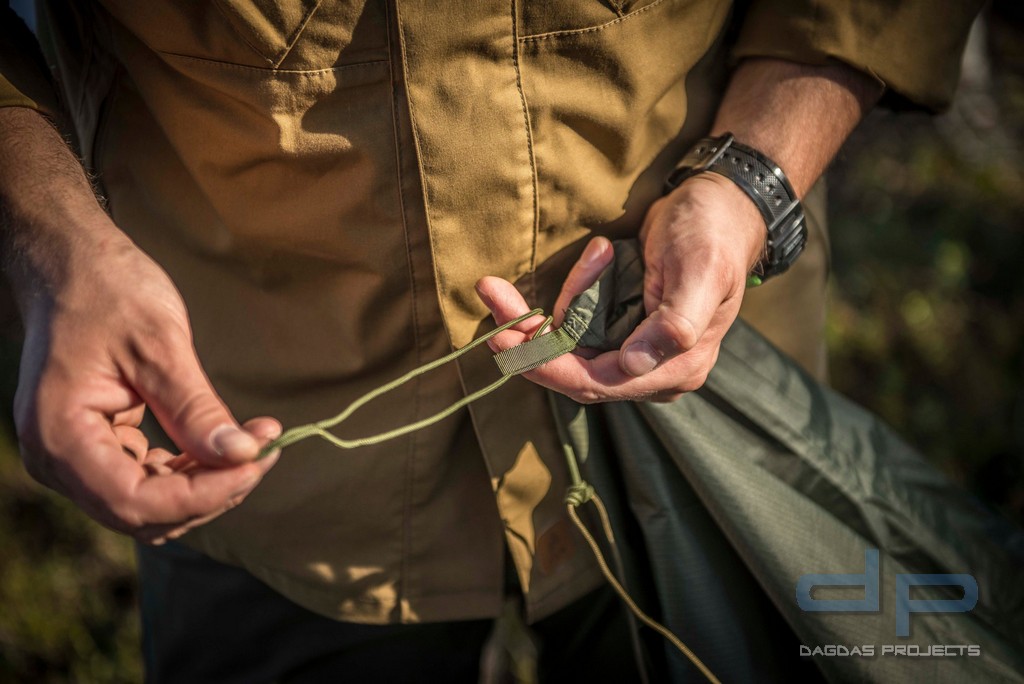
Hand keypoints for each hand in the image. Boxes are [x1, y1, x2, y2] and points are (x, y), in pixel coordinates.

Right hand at [13, 231, 279, 544]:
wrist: (72, 263)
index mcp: (59, 435)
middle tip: (266, 451)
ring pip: (149, 504)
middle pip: (144, 512)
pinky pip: (147, 479)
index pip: (134, 501)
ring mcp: (75, 456)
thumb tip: (244, 456)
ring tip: (254, 442)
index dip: (202, 495)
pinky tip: (224, 441)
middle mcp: (58, 459)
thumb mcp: (159, 346)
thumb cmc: (109, 291)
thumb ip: (197, 409)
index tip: (257, 464)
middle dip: (211, 490)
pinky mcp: (97, 446)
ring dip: (205, 484)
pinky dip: (189, 469)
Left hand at [475, 172, 763, 402]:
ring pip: (569, 346)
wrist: (722, 206)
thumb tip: (633, 365)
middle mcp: (651, 371)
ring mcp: (634, 353)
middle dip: (529, 335)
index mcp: (676, 368)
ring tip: (601, 250)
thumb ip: (674, 324)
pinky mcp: (620, 331)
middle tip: (491, 292)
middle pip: (571, 370)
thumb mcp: (700, 271)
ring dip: (560, 302)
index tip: (504, 338)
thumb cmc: (714, 234)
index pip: (595, 383)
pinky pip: (576, 324)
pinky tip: (601, 253)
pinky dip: (574, 291)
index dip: (545, 364)